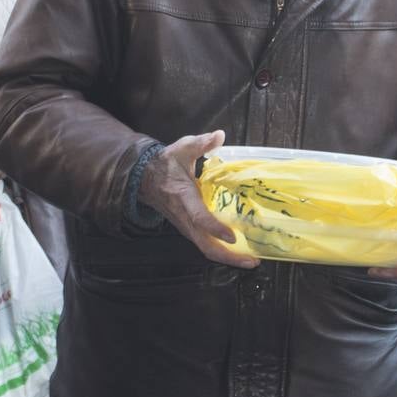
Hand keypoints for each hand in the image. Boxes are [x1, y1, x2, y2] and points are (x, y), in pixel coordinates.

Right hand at [140, 131, 254, 268]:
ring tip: (250, 261)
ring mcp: (186, 226)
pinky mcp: (189, 229)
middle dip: (228, 256)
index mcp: (183, 197)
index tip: (232, 236)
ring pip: (205, 248)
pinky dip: (222, 252)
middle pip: (205, 245)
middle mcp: (184, 217)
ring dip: (227, 258)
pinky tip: (239, 252)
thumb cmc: (166, 164)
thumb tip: (219, 135)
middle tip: (252, 261)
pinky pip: (205, 245)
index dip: (215, 228)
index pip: (198, 217)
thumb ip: (201, 143)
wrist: (145, 179)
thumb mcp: (182, 148)